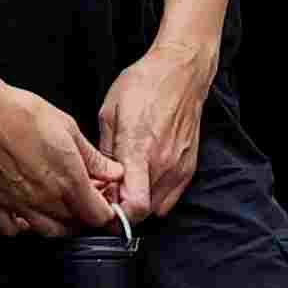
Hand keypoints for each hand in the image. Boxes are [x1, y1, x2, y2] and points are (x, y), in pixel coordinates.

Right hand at [0, 61, 117, 240]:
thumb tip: (113, 171)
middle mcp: (45, 199)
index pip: (98, 216)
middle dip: (83, 216)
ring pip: (48, 233)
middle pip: (74, 227)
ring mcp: (18, 206)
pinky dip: (22, 228)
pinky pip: (12, 232)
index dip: (105, 210)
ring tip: (57, 206)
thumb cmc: (20, 112)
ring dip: (58, 225)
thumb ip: (93, 157)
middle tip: (80, 198)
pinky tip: (25, 214)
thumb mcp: (67, 127)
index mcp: (68, 180)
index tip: (102, 200)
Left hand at [89, 41, 211, 224]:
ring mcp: (178, 167)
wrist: (181, 72)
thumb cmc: (144, 85)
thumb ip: (104, 152)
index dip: (115, 215)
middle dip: (122, 209)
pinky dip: (155, 197)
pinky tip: (144, 179)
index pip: (134, 206)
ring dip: (139, 204)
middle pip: (142, 213)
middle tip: (109, 193)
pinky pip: (170, 199)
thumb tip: (98, 180)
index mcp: (138, 150)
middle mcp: (162, 164)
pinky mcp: (189, 168)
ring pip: (156, 209)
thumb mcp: (109, 113)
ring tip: (127, 185)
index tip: (102, 206)